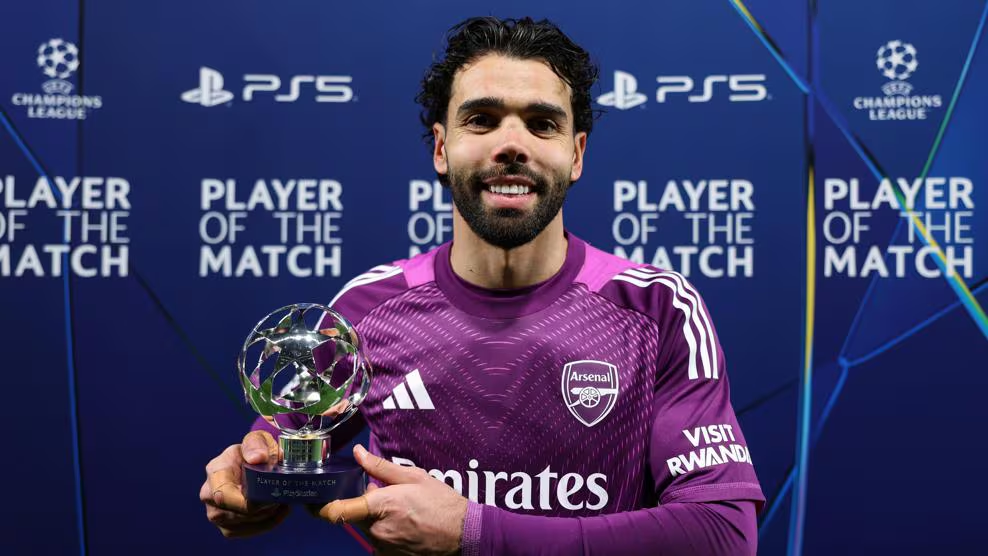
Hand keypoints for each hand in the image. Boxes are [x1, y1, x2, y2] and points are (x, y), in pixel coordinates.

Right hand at [200, 430, 290, 537]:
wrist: (254, 462)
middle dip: (263, 507)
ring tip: (281, 499)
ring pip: (244, 524)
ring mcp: (216, 513)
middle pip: (237, 514)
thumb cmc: (255, 450)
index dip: (247, 502)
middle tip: (282, 495)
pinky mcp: (227, 525)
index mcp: (215, 472)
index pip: (223, 496)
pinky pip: (248, 531)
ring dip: (267, 515)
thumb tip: (258, 458)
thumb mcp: (257, 439)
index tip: (270, 497)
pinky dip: (268, 523)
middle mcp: (209, 494)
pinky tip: (278, 509)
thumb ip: (256, 445)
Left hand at [320, 445, 466, 555]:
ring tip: (403, 510)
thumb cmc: (441, 503)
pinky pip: (380, 541)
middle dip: (363, 506)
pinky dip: (387, 531)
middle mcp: (377, 531)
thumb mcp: (413, 477)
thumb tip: (358, 453)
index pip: (337, 511)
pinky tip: (406, 523)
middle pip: (355, 517)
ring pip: (368, 529)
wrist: (465, 534)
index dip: (321, 506)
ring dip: (376, 519)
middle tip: (383, 494)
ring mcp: (384, 548)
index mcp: (380, 507)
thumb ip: (380, 467)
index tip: (314, 501)